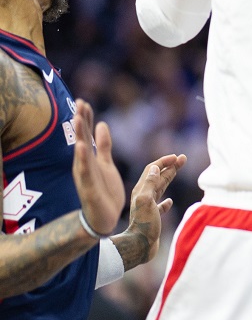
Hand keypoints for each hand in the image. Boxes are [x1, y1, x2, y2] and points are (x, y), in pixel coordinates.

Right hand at [71, 101, 123, 236]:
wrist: (104, 218)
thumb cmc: (104, 190)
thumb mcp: (106, 163)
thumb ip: (103, 145)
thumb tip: (102, 123)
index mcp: (90, 158)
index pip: (87, 134)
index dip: (86, 118)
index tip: (83, 101)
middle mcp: (85, 164)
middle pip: (82, 138)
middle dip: (81, 121)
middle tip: (79, 102)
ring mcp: (85, 175)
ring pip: (81, 152)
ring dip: (79, 135)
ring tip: (77, 117)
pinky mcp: (88, 187)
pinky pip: (85, 171)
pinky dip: (83, 159)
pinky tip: (81, 146)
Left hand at [123, 154, 183, 264]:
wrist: (139, 246)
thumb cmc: (143, 224)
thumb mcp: (146, 201)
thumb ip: (150, 184)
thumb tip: (155, 168)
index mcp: (141, 190)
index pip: (152, 169)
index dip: (164, 162)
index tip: (177, 157)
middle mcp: (144, 196)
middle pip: (158, 176)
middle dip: (170, 166)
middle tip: (183, 158)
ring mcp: (148, 207)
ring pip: (160, 188)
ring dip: (169, 178)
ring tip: (178, 171)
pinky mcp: (153, 217)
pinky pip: (160, 205)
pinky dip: (166, 201)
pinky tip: (170, 201)